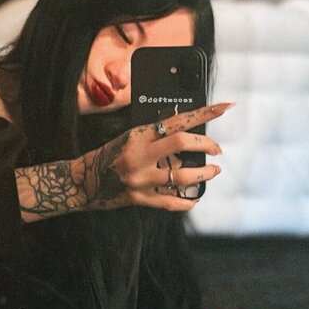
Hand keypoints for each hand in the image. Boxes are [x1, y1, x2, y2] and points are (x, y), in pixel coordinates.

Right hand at [75, 102, 232, 211]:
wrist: (83, 181)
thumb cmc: (109, 155)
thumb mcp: (130, 138)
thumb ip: (155, 136)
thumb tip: (187, 134)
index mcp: (138, 135)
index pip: (177, 121)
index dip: (203, 113)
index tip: (225, 107)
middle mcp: (140, 156)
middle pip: (181, 144)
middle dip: (206, 145)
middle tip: (217, 149)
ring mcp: (140, 179)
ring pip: (182, 176)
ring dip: (204, 174)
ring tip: (213, 171)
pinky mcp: (140, 199)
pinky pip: (172, 201)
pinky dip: (188, 200)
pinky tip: (195, 197)